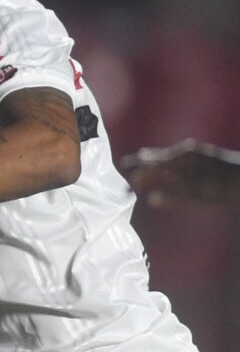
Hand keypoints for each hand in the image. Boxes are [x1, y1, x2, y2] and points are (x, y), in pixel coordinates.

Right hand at [123, 139, 239, 209]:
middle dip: (138, 167)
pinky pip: (175, 161)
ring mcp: (194, 153)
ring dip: (151, 167)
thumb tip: (149, 200)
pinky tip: (163, 175)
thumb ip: (174, 196)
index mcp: (182, 158)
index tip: (124, 189)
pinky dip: (164, 168)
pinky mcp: (201, 157)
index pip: (150, 166)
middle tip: (123, 175)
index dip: (136, 178)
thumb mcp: (201, 194)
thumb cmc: (228, 188)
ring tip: (138, 176)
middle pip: (154, 157)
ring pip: (165, 158)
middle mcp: (186, 152)